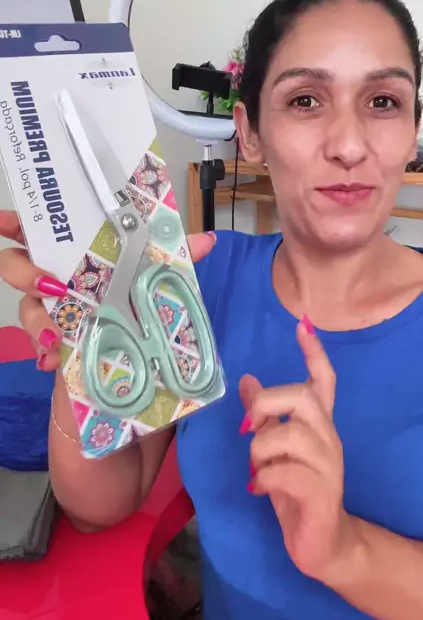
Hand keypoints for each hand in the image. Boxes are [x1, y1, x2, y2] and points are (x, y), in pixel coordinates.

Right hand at [0, 210, 215, 371]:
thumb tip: (206, 240)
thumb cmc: (139, 332)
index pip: (42, 234)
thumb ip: (173, 264)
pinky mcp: (52, 351)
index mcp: (81, 262)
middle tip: (48, 283)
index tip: (6, 221)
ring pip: (25, 307)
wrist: (131, 398)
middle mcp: (59, 286)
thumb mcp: (160, 294)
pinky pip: (37, 344)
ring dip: (37, 316)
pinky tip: (56, 357)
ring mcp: (52, 319)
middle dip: (21, 269)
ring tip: (58, 332)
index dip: (16, 223)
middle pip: (16, 264)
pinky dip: (45, 350)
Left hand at [239, 317, 355, 584]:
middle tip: (248, 428)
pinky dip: (263, 478)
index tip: (303, 324)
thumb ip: (265, 417)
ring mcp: (328, 465)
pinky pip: (285, 472)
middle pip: (303, 397)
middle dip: (267, 404)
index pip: (324, 380)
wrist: (324, 545)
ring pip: (289, 435)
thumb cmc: (296, 491)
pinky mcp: (320, 493)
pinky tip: (259, 489)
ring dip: (260, 450)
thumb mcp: (276, 450)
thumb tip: (247, 380)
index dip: (314, 352)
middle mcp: (328, 438)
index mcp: (319, 425)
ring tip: (256, 470)